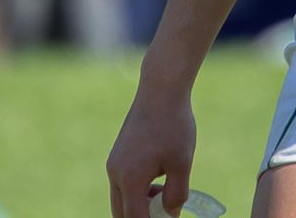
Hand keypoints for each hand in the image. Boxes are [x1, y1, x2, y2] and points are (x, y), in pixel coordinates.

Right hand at [107, 87, 196, 217]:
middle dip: (143, 216)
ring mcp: (113, 164)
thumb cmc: (173, 125)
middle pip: (122, 214)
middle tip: (166, 209)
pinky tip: (158, 176)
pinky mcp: (117, 156)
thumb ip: (176, 194)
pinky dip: (137, 190)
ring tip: (165, 189)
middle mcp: (115, 173)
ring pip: (121, 200)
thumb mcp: (182, 163)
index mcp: (129, 179)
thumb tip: (169, 214)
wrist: (160, 90)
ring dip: (140, 204)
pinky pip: (123, 184)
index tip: (168, 217)